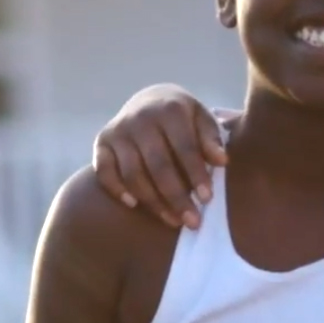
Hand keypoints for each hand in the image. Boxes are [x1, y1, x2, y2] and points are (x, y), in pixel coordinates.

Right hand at [91, 84, 226, 228]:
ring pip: (133, 173)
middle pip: (158, 165)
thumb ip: (211, 139)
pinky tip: (135, 205)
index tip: (207, 199)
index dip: (196, 174)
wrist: (150, 101)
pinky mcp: (101, 142)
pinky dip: (116, 189)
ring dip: (153, 201)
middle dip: (176, 197)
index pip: (184, 147)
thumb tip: (221, 161)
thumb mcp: (202, 119)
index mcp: (170, 110)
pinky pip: (104, 171)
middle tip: (192, 222)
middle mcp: (140, 119)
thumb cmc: (184, 117)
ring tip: (173, 220)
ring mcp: (118, 131)